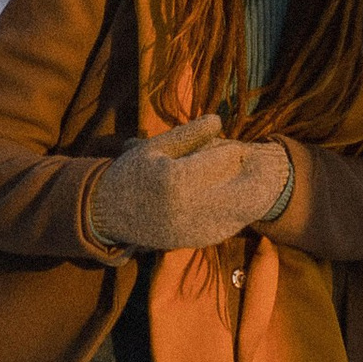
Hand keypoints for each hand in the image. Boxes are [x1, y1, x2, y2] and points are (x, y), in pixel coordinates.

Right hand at [86, 117, 296, 251]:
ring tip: (243, 181)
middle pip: (246, 193)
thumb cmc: (132, 172)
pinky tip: (228, 199)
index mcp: (177, 178)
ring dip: (249, 196)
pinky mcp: (194, 242)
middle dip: (255, 176)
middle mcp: (188, 207)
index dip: (234, 150)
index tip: (234, 147)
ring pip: (242, 213)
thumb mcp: (156, 146)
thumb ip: (189, 134)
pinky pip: (228, 227)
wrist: (107, 213)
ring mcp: (193, 229)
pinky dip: (235, 212)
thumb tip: (218, 120)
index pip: (228, 159)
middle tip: (250, 164)